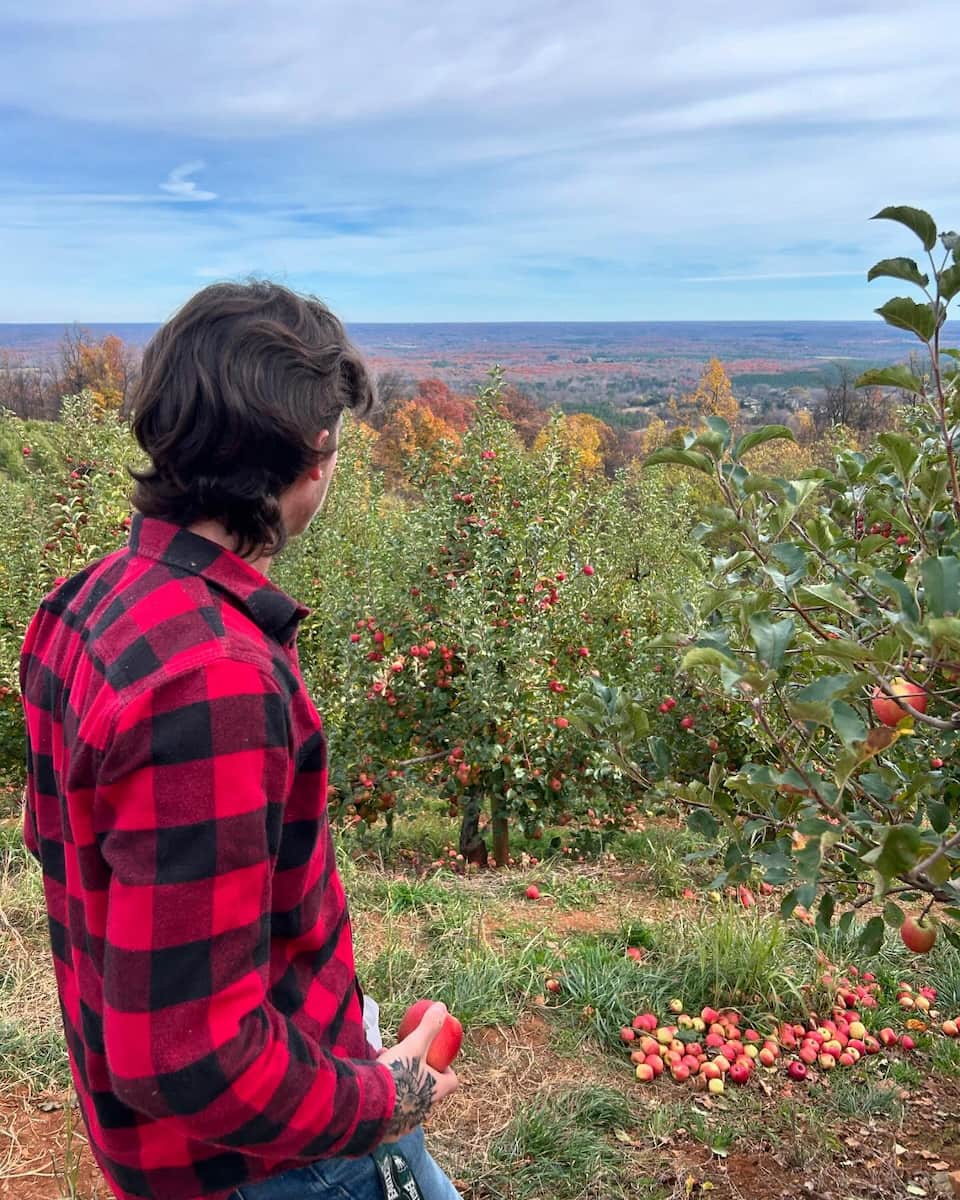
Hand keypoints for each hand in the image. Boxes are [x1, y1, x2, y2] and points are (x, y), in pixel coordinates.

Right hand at [376, 1002, 458, 1141]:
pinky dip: (387, 1101)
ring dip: (401, 1086)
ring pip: (409, 1101)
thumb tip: (442, 1007)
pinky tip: (373, 1088)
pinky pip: (391, 1114)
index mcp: (436, 1091)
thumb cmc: (396, 1074)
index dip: (446, 1069)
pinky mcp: (390, 1132)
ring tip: (384, 1069)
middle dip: (418, 1075)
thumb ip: (428, 1027)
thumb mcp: (413, 1046)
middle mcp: (426, 1110)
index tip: (435, 1059)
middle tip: (405, 1060)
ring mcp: (408, 1123)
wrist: (367, 1107)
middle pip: (429, 1090)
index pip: (452, 1081)